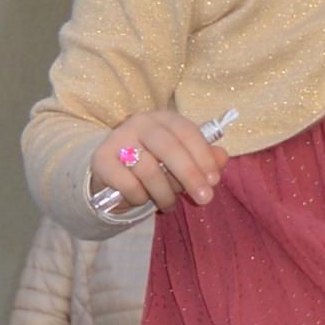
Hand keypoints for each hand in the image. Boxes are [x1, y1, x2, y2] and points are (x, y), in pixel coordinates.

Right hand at [88, 112, 223, 211]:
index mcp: (164, 119)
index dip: (203, 157)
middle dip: (190, 176)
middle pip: (169, 148)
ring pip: (149, 170)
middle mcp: (140, 123)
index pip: (187, 132)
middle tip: (204, 199)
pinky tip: (142, 199)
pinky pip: (129, 185)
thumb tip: (222, 157)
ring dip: (165, 194)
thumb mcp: (183, 163)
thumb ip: (205, 159)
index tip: (214, 181)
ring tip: (169, 205)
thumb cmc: (156, 168)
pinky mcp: (102, 160)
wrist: (114, 178)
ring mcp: (118, 139)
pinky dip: (140, 198)